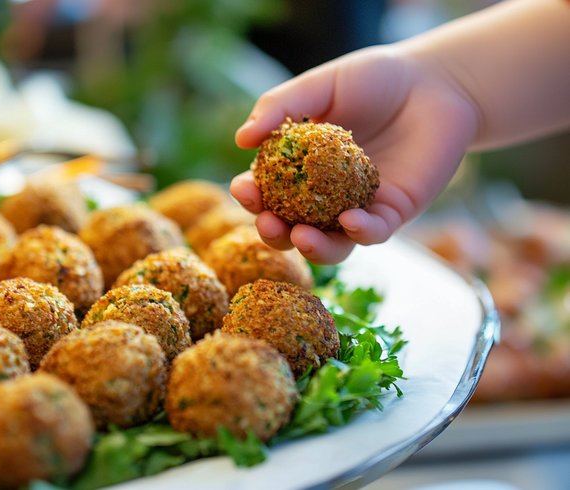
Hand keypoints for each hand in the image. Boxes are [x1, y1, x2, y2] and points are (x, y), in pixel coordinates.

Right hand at [230, 45, 478, 263]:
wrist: (433, 82)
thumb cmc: (373, 79)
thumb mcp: (320, 86)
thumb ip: (281, 107)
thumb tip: (241, 139)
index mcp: (301, 167)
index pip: (267, 190)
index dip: (251, 195)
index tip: (242, 189)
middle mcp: (325, 195)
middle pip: (292, 226)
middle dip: (274, 233)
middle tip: (267, 224)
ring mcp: (357, 207)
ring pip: (331, 243)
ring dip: (313, 247)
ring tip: (301, 236)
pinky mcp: (392, 213)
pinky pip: (373, 232)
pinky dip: (359, 230)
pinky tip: (349, 219)